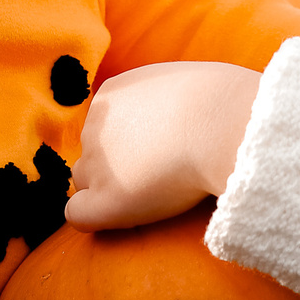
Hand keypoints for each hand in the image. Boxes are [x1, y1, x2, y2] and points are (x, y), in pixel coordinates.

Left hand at [65, 62, 261, 230]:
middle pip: (93, 152)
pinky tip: (120, 217)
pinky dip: (94, 218)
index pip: (103, 125)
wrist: (221, 125)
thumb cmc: (218, 102)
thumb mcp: (181, 82)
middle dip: (115, 164)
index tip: (154, 149)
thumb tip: (174, 117)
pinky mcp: (106, 200)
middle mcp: (95, 127)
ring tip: (148, 193)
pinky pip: (79, 215)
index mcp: (111, 95)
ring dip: (108, 188)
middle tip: (156, 171)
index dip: (127, 141)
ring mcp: (97, 164)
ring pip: (86, 182)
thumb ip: (162, 100)